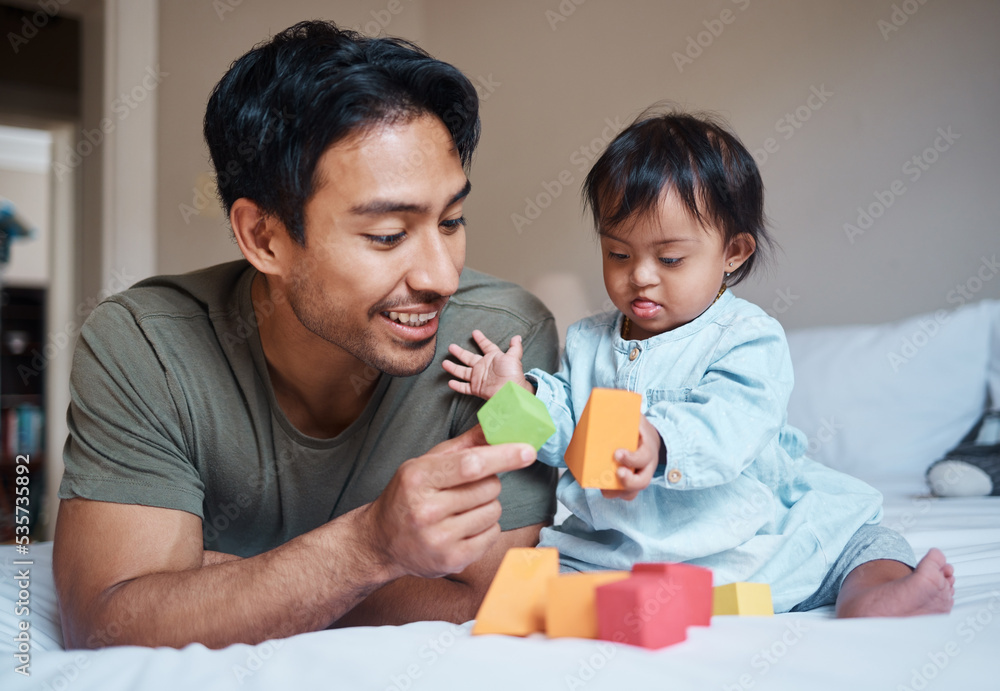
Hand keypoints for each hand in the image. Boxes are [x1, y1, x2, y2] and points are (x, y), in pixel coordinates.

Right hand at [363, 425, 536, 579]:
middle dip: (489, 483)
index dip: (503, 456)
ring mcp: (439, 538)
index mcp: (418, 478)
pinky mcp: (452, 560)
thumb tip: (496, 426)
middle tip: (467, 488)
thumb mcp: (425, 463)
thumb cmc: (407, 496)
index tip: (528, 451)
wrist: (381, 542)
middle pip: (489, 487)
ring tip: (463, 509)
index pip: (471, 465)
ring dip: (487, 506)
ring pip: (494, 511)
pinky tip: (464, 527)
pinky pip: (493, 535)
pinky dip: (486, 528)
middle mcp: (426, 510)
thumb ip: (462, 446)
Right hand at [442, 329, 531, 398]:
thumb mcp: (514, 358)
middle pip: (468, 358)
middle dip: (459, 352)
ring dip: (454, 367)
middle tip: (451, 347)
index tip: (475, 332)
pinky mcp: (476, 388)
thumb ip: (515, 347)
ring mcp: (479, 378)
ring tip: (444, 363)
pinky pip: (464, 387)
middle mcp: (484, 367)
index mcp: (493, 358)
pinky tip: (450, 382)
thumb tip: (517, 337)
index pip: (486, 346)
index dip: (481, 339)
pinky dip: (457, 386)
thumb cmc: (512, 374)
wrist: (511, 391)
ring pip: (463, 371)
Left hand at [601, 415, 659, 500]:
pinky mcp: (632, 482)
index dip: (631, 459)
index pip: (643, 457)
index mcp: (648, 449)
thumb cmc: (639, 428)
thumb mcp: (636, 418)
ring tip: (603, 489)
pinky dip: (614, 493)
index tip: (617, 453)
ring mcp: (640, 476)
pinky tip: (602, 489)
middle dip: (628, 481)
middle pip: (642, 481)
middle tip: (615, 474)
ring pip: (633, 491)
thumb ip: (624, 411)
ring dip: (618, 492)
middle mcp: (647, 467)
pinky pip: (625, 494)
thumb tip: (605, 400)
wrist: (650, 439)